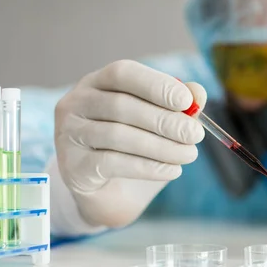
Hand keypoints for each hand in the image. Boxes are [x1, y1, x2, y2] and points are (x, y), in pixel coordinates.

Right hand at [54, 60, 205, 227]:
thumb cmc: (136, 149)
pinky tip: (172, 171)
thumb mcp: (160, 125)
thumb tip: (198, 92)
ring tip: (189, 155)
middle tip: (196, 135)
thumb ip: (178, 106)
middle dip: (165, 120)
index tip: (187, 101)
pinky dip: (148, 167)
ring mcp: (68, 134)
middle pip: (121, 105)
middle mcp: (76, 103)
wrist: (112, 193)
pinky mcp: (72, 166)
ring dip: (161, 146)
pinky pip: (112, 163)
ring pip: (118, 135)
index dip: (156, 85)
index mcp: (97, 83)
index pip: (123, 73)